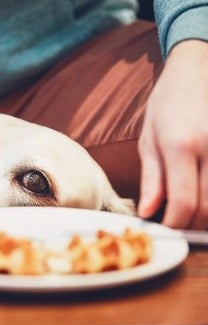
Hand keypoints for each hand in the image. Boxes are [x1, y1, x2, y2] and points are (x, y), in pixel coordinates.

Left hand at [138, 40, 207, 228]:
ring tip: (188, 211)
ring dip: (207, 216)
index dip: (174, 223)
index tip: (164, 228)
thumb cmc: (167, 104)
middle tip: (175, 224)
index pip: (184, 202)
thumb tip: (148, 212)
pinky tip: (202, 193)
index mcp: (181, 146)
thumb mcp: (149, 140)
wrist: (198, 70)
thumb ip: (152, 179)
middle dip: (191, 224)